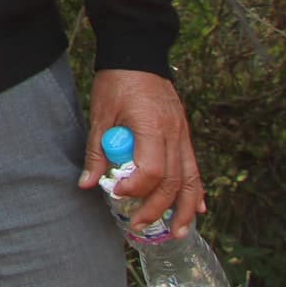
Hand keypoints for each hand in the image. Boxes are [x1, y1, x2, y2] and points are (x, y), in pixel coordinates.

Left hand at [81, 68, 205, 236]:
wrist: (138, 54)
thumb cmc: (116, 82)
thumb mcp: (100, 115)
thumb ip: (96, 151)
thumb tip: (86, 184)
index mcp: (152, 126)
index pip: (152, 169)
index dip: (136, 187)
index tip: (117, 193)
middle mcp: (174, 134)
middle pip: (173, 181)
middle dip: (157, 208)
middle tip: (139, 225)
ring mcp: (183, 134)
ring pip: (191, 179)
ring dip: (186, 209)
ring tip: (178, 232)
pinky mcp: (185, 134)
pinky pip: (194, 168)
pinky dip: (197, 190)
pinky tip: (198, 208)